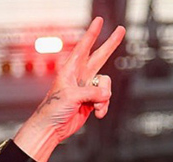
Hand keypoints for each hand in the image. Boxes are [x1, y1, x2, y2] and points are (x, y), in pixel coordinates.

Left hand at [14, 17, 125, 161]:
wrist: (52, 129)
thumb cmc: (53, 110)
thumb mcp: (72, 96)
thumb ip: (92, 92)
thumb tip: (106, 94)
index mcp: (70, 70)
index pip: (83, 48)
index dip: (92, 34)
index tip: (98, 20)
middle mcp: (79, 77)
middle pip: (100, 56)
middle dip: (110, 44)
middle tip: (121, 29)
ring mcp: (87, 88)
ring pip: (106, 85)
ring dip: (104, 98)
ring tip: (94, 106)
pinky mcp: (92, 100)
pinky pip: (106, 99)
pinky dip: (103, 107)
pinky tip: (96, 114)